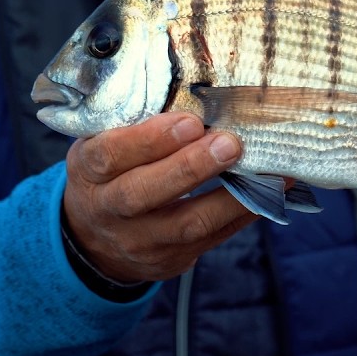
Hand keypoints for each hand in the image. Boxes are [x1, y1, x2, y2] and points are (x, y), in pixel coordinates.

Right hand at [62, 112, 257, 282]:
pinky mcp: (169, 260)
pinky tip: (268, 191)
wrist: (95, 240)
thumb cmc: (109, 174)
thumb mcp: (102, 144)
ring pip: (185, 225)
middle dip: (190, 167)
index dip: (149, 139)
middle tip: (230, 143)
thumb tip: (197, 95)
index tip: (189, 121)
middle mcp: (108, 210)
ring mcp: (139, 241)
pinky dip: (242, 212)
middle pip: (144, 193)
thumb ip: (134, 124)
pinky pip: (212, 238)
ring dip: (229, 197)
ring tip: (263, 170)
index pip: (110, 155)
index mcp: (88, 172)